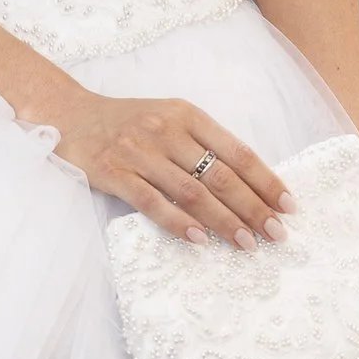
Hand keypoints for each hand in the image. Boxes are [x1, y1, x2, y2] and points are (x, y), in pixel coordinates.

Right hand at [54, 92, 290, 249]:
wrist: (69, 116)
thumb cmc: (126, 122)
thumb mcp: (168, 118)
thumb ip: (201, 143)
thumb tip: (246, 185)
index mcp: (186, 115)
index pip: (237, 151)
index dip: (266, 180)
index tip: (288, 205)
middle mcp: (166, 131)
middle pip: (220, 175)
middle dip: (253, 208)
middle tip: (276, 233)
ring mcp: (139, 153)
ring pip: (192, 193)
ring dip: (224, 221)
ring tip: (247, 244)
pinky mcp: (115, 174)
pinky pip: (153, 203)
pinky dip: (179, 223)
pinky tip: (200, 240)